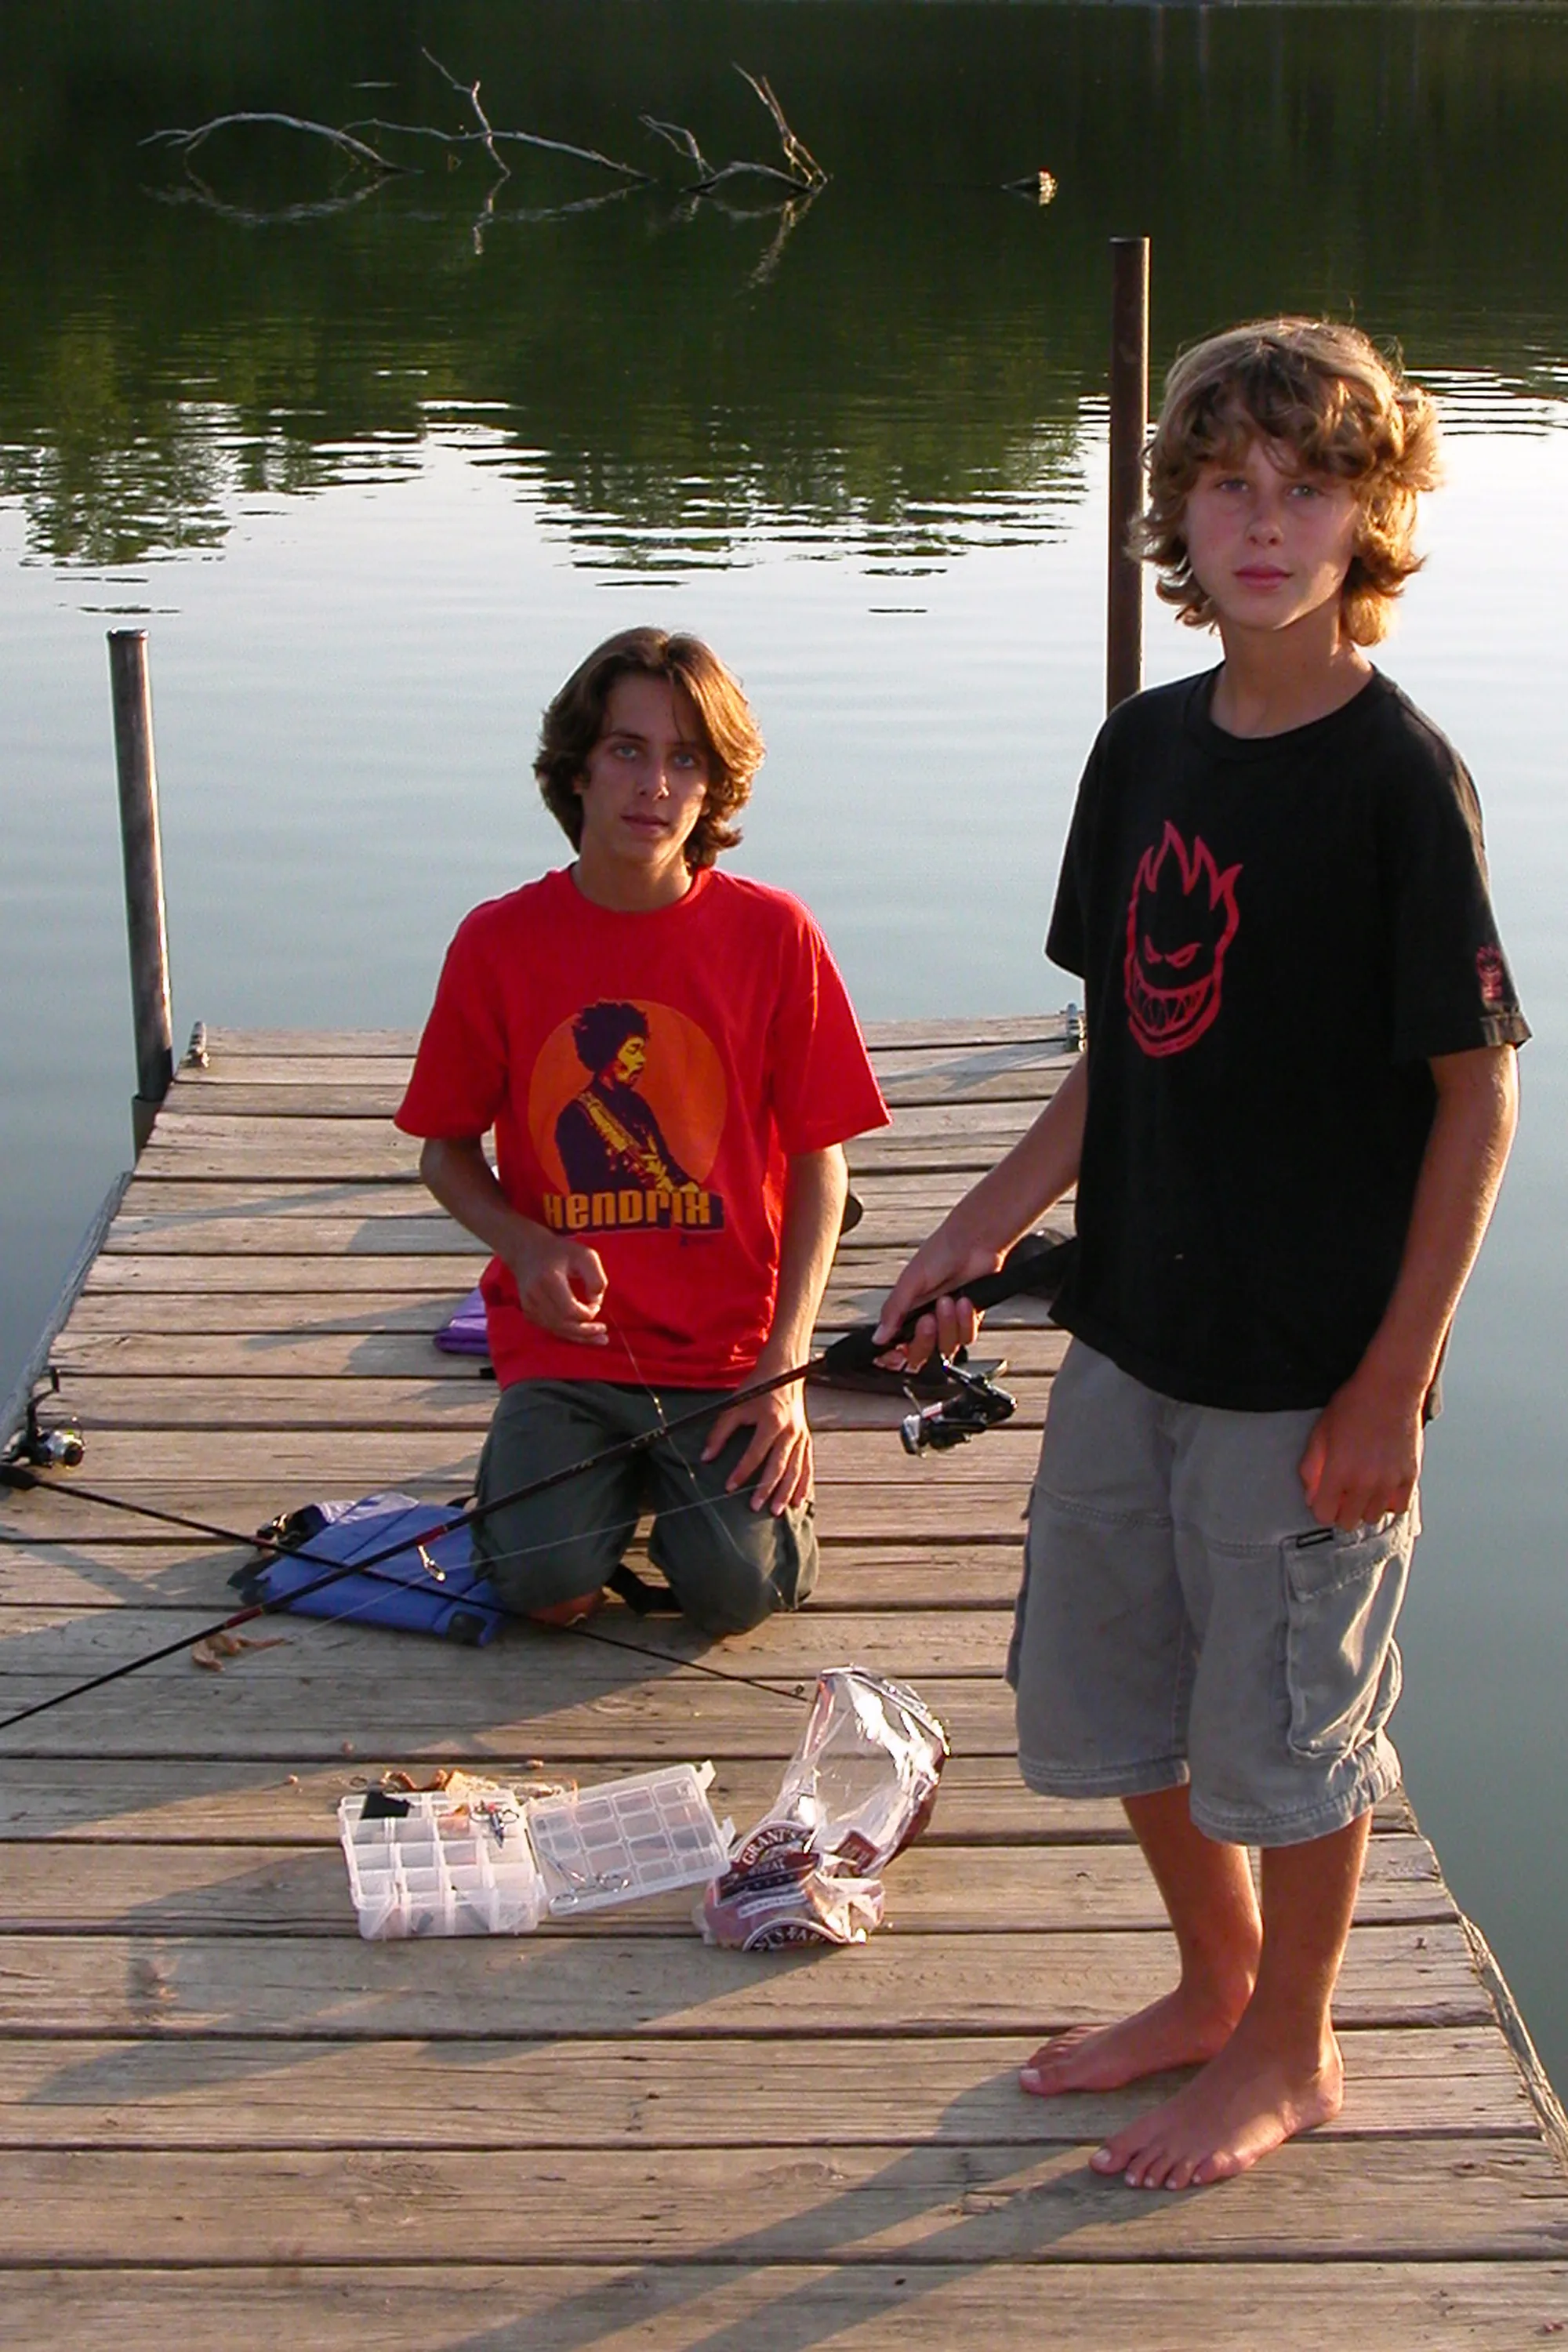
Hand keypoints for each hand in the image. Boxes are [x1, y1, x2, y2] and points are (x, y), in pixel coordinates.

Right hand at [503, 1229, 609, 1344]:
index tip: (597, 1304)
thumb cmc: (561, 1252)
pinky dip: (567, 1333)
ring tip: (598, 1339)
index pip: (570, 1309)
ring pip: (557, 1330)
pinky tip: (582, 1335)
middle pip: (563, 1324)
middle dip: (586, 1331)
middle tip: (604, 1334)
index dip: (587, 1313)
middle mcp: (535, 1295)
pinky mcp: (528, 1312)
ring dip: (579, 1337)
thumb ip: (596, 1278)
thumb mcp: (585, 1256)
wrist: (527, 1251)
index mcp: (548, 1279)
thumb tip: (596, 1302)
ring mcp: (529, 1306)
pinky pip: (550, 1329)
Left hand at [702, 1378, 811, 1514]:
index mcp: (772, 1421)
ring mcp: (801, 1436)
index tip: (729, 1487)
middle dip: (767, 1489)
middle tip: (755, 1507)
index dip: (741, 1472)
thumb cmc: (758, 1387)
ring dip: (787, 1492)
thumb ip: (720, 1432)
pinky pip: (808, 1465)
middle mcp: (790, 1431)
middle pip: (779, 1466)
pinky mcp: (806, 1438)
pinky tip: (800, 1500)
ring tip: (777, 1511)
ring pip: (796, 1470)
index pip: (755, 1454)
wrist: (783, 1370)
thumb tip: (706, 1456)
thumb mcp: (734, 1405)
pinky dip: (805, 1484)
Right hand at [872, 1228, 1006, 1372]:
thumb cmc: (942, 1251)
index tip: (897, 1353)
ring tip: (949, 1301)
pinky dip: (965, 1322)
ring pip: (946, 1347)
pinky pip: (966, 1337)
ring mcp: (948, 1322)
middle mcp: (926, 1319)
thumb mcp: (910, 1281)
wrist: (974, 1243)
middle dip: (925, 1339)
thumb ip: (894, 1311)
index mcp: (906, 1311)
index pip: (895, 1345)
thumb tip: (878, 1336)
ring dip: (948, 1326)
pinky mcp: (969, 1319)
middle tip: (927, 1319)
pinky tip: (964, 1302)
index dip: (895, 1356)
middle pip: (921, 1354)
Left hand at [1299, 1369, 1422, 1529]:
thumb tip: (1311, 1495)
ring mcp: (1390, 1481)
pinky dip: (1389, 1503)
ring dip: (1364, 1508)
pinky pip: (1399, 1507)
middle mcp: (1365, 1482)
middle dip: (1340, 1512)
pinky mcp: (1410, 1476)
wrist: (1390, 1389)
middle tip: (1340, 1495)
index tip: (1322, 1500)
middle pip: (1349, 1521)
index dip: (1320, 1509)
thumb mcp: (1320, 1433)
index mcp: (1339, 1472)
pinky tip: (1382, 1488)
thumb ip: (1311, 1468)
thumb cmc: (1354, 1405)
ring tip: (1361, 1489)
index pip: (1325, 1516)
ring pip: (1373, 1517)